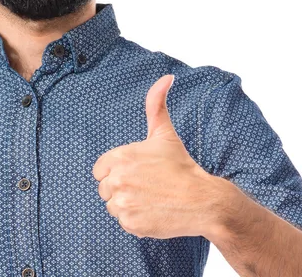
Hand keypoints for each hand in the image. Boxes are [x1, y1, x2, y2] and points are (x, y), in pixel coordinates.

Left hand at [92, 74, 218, 238]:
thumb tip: (167, 77)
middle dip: (123, 187)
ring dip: (128, 204)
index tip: (137, 170)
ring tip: (151, 197)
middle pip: (105, 188)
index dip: (116, 170)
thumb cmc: (181, 165)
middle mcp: (118, 180)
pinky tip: (153, 210)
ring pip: (113, 206)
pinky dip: (136, 219)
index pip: (100, 169)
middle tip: (148, 184)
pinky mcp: (130, 224)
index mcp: (120, 157)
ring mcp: (123, 204)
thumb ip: (156, 103)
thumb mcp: (165, 132)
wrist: (201, 199)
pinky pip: (124, 222)